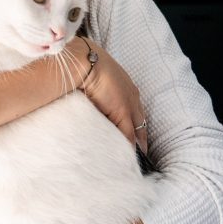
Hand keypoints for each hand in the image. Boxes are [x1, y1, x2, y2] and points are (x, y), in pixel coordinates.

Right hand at [71, 37, 147, 152]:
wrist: (83, 61)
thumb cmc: (83, 68)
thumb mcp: (92, 84)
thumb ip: (95, 96)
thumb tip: (89, 105)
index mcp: (126, 88)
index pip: (135, 113)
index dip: (135, 127)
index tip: (136, 141)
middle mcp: (131, 96)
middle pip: (140, 123)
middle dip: (140, 140)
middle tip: (140, 157)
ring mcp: (128, 105)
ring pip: (136, 131)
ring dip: (134, 146)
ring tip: (132, 162)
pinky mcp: (122, 112)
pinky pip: (128, 135)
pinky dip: (127, 147)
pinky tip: (125, 158)